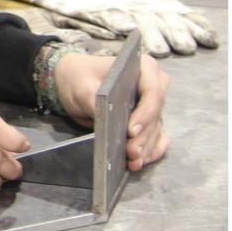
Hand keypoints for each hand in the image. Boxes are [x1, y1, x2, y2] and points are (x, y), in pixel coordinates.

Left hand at [55, 50, 170, 171]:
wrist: (76, 81)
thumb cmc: (82, 77)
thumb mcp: (83, 87)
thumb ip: (96, 102)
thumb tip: (108, 123)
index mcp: (144, 68)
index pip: (152, 92)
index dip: (145, 114)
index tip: (131, 131)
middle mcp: (155, 85)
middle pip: (155, 115)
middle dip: (144, 136)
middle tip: (131, 152)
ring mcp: (152, 106)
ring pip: (155, 129)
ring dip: (146, 147)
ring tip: (133, 162)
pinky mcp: (148, 122)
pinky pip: (156, 137)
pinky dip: (150, 150)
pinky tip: (141, 161)